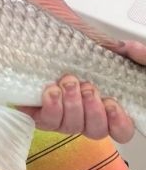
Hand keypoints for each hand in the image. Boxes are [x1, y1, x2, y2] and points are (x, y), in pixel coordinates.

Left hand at [18, 40, 145, 143]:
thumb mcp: (104, 45)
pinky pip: (48, 122)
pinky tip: (52, 91)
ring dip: (73, 104)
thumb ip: (129, 51)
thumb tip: (130, 48)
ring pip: (72, 127)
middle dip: (93, 109)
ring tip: (69, 82)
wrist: (38, 39)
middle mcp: (85, 114)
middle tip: (87, 87)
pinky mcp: (41, 113)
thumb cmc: (74, 45)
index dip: (119, 124)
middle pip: (96, 130)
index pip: (120, 130)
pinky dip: (52, 108)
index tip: (112, 105)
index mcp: (105, 104)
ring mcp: (63, 116)